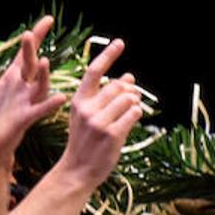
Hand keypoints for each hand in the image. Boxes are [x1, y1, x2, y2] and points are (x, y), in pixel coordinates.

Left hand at [0, 15, 66, 165]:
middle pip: (30, 65)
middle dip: (30, 50)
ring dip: (43, 75)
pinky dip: (50, 104)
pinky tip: (60, 97)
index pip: (25, 54)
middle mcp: (23, 87)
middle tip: (29, 34)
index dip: (37, 37)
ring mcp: (26, 102)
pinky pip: (40, 110)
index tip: (48, 20)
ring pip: (39, 86)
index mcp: (13, 78)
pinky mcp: (26, 118)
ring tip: (44, 61)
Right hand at [59, 38, 141, 190]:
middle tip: (132, 99)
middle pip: (118, 86)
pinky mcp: (112, 134)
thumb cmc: (85, 143)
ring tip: (131, 112)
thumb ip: (105, 97)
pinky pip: (134, 114)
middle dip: (130, 90)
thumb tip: (129, 77)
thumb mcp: (86, 117)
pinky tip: (131, 121)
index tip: (120, 42)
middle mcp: (87, 109)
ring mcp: (99, 122)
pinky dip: (137, 114)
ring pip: (129, 99)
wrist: (77, 171)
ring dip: (135, 103)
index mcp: (78, 102)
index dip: (108, 55)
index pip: (94, 72)